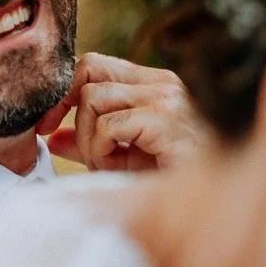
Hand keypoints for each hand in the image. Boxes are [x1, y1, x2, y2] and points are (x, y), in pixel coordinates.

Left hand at [38, 53, 211, 171]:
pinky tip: (119, 168)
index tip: (48, 126)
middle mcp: (161, 82)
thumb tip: (52, 137)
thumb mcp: (127, 159)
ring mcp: (165, 98)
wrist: (217, 201)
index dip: (64, 92)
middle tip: (61, 140)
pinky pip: (107, 126)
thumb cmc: (177, 180)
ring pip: (93, 98)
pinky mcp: (165, 119)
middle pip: (89, 67)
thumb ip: (90, 144)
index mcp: (155, 84)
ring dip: (88, 139)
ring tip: (106, 164)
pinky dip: (101, 152)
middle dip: (64, 104)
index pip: (95, 65)